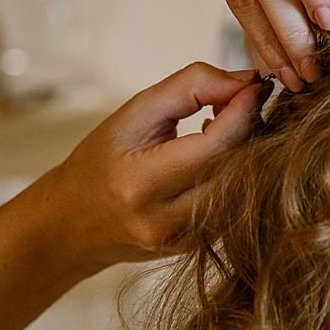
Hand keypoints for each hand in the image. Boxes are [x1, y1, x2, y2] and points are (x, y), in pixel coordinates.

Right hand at [0, 64, 266, 329]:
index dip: (244, 110)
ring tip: (233, 123)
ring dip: (251, 149)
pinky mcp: (200, 248)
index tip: (254, 84)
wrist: (75, 222)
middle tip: (247, 98)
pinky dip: (240, 172)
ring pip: (246, 190)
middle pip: (238, 169)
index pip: (216, 146)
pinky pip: (237, 204)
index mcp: (141, 184)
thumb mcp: (134, 114)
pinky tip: (224, 152)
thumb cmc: (103, 159)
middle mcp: (166, 222)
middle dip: (252, 127)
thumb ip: (190, 88)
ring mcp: (186, 242)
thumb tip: (246, 81)